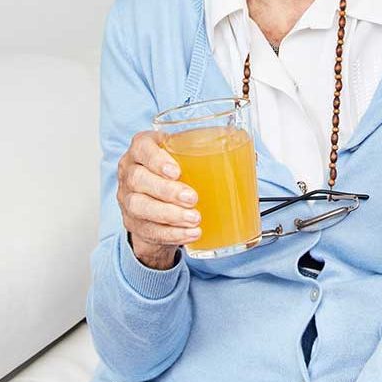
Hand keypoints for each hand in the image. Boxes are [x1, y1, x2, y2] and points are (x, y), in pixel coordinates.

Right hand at [116, 130, 200, 269]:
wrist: (161, 203)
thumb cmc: (179, 173)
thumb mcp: (190, 156)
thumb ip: (214, 151)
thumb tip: (253, 156)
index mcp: (143, 149)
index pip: (142, 147)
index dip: (156, 159)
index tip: (176, 171)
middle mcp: (130, 172)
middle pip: (138, 179)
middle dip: (167, 191)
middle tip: (193, 198)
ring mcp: (128, 199)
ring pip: (140, 206)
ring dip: (170, 215)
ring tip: (195, 218)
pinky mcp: (135, 223)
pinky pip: (150, 230)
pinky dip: (172, 234)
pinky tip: (191, 233)